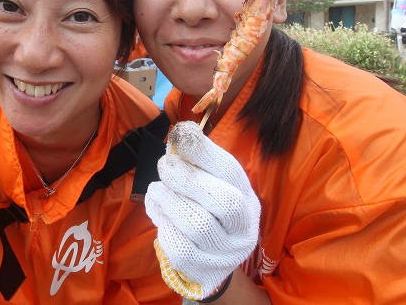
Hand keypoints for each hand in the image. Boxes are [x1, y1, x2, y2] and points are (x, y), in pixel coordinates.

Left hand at [145, 121, 260, 299]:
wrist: (207, 264)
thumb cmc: (206, 213)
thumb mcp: (209, 186)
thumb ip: (198, 163)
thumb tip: (180, 133)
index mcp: (249, 198)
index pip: (232, 172)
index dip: (205, 151)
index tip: (180, 134)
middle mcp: (245, 227)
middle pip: (224, 201)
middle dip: (188, 178)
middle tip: (164, 165)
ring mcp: (227, 253)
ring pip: (198, 224)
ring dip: (170, 201)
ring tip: (156, 190)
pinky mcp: (205, 272)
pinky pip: (179, 248)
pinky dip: (164, 226)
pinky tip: (160, 215)